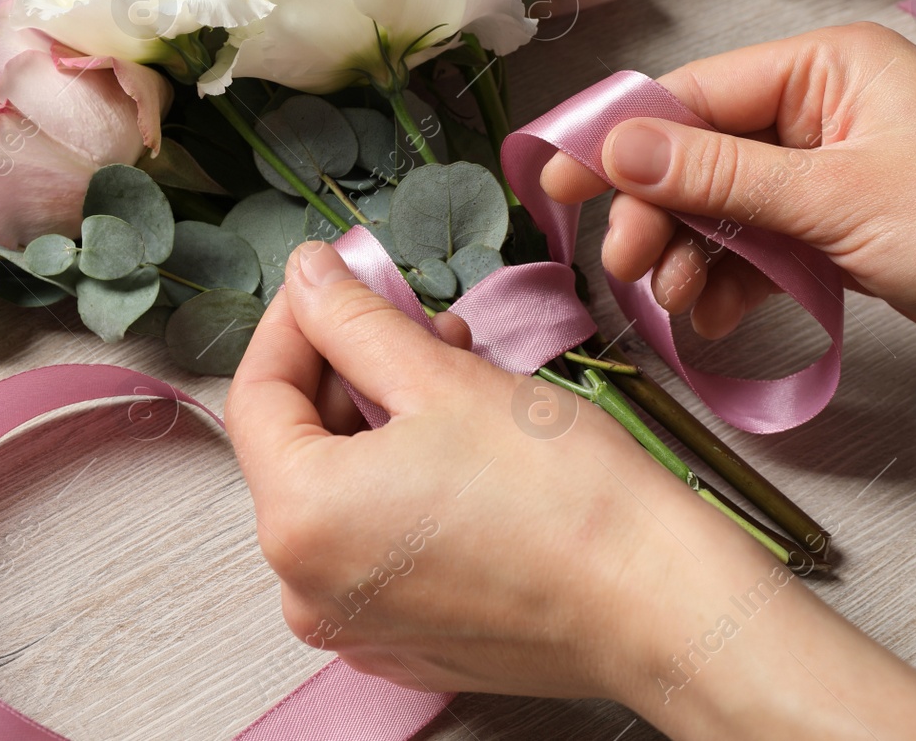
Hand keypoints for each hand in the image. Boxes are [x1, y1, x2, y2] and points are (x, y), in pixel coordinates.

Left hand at [227, 240, 915, 738]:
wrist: (658, 604)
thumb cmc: (562, 494)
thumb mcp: (443, 378)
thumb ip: (354, 320)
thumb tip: (305, 275)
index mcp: (298, 519)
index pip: (257, 393)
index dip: (294, 319)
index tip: (333, 276)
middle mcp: (305, 586)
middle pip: (296, 445)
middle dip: (349, 368)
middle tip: (416, 320)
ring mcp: (353, 623)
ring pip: (340, 490)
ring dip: (382, 421)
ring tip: (455, 376)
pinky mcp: (403, 640)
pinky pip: (374, 542)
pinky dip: (399, 484)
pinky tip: (461, 447)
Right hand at [541, 23, 915, 395]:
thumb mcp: (837, 197)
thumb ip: (719, 176)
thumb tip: (616, 146)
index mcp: (823, 68)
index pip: (692, 95)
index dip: (619, 139)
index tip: (557, 183)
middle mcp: (820, 112)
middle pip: (698, 156)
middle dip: (658, 211)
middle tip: (627, 266)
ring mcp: (830, 176)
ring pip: (723, 209)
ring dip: (692, 255)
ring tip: (677, 301)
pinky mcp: (842, 233)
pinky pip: (761, 249)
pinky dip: (733, 282)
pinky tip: (717, 316)